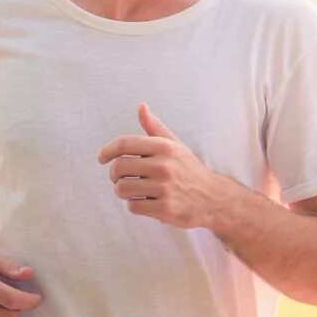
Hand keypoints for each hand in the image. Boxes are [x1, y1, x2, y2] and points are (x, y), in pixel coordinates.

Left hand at [100, 103, 235, 229]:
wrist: (214, 198)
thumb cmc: (189, 171)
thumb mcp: (175, 146)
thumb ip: (155, 128)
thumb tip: (141, 107)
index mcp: (165, 147)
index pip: (125, 144)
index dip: (108, 150)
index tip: (102, 158)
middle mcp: (164, 165)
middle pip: (119, 167)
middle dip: (114, 174)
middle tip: (119, 178)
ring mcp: (165, 188)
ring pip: (122, 188)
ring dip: (123, 192)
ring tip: (133, 191)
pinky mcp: (165, 209)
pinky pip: (133, 206)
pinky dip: (135, 205)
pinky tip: (146, 202)